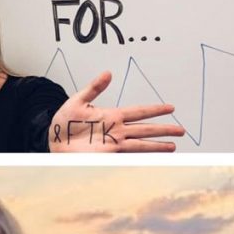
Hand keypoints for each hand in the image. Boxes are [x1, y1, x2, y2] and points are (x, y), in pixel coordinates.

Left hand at [48, 72, 185, 151]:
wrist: (53, 141)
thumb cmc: (63, 122)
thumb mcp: (77, 101)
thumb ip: (94, 88)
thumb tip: (108, 73)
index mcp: (112, 115)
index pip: (139, 112)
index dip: (155, 110)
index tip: (170, 108)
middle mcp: (117, 130)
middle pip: (146, 130)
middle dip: (164, 130)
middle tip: (181, 131)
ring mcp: (114, 144)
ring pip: (141, 145)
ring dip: (157, 146)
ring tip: (173, 147)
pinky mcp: (108, 156)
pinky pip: (128, 156)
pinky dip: (141, 157)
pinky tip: (153, 159)